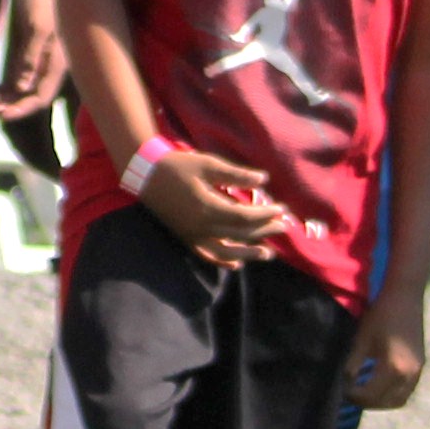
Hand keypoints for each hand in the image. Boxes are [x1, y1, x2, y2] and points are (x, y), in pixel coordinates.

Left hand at [0, 0, 64, 116]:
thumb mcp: (37, 27)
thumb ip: (31, 57)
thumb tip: (24, 87)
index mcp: (58, 60)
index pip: (41, 97)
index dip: (21, 109)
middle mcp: (50, 61)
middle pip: (30, 95)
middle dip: (9, 104)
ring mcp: (38, 53)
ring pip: (21, 86)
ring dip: (4, 95)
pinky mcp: (28, 44)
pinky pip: (16, 72)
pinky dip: (4, 81)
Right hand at [135, 145, 288, 264]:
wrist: (145, 174)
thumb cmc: (178, 166)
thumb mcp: (208, 165)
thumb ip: (236, 175)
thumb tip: (264, 181)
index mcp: (210, 208)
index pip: (246, 217)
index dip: (266, 214)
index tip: (282, 209)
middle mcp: (202, 228)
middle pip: (240, 234)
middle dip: (264, 231)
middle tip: (284, 227)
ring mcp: (193, 236)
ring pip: (226, 251)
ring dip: (249, 253)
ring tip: (268, 254)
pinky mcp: (185, 238)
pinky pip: (207, 255)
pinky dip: (222, 261)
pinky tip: (236, 264)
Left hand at [348, 289, 425, 409]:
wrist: (406, 297)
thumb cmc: (381, 315)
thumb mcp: (362, 339)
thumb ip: (353, 364)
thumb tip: (344, 383)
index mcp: (394, 367)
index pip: (372, 395)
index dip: (355, 396)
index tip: (342, 391)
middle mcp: (409, 373)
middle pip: (387, 402)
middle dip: (368, 403)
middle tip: (351, 395)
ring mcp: (418, 370)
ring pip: (400, 399)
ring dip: (381, 401)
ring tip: (364, 393)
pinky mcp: (420, 365)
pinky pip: (407, 389)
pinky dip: (392, 393)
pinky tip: (378, 384)